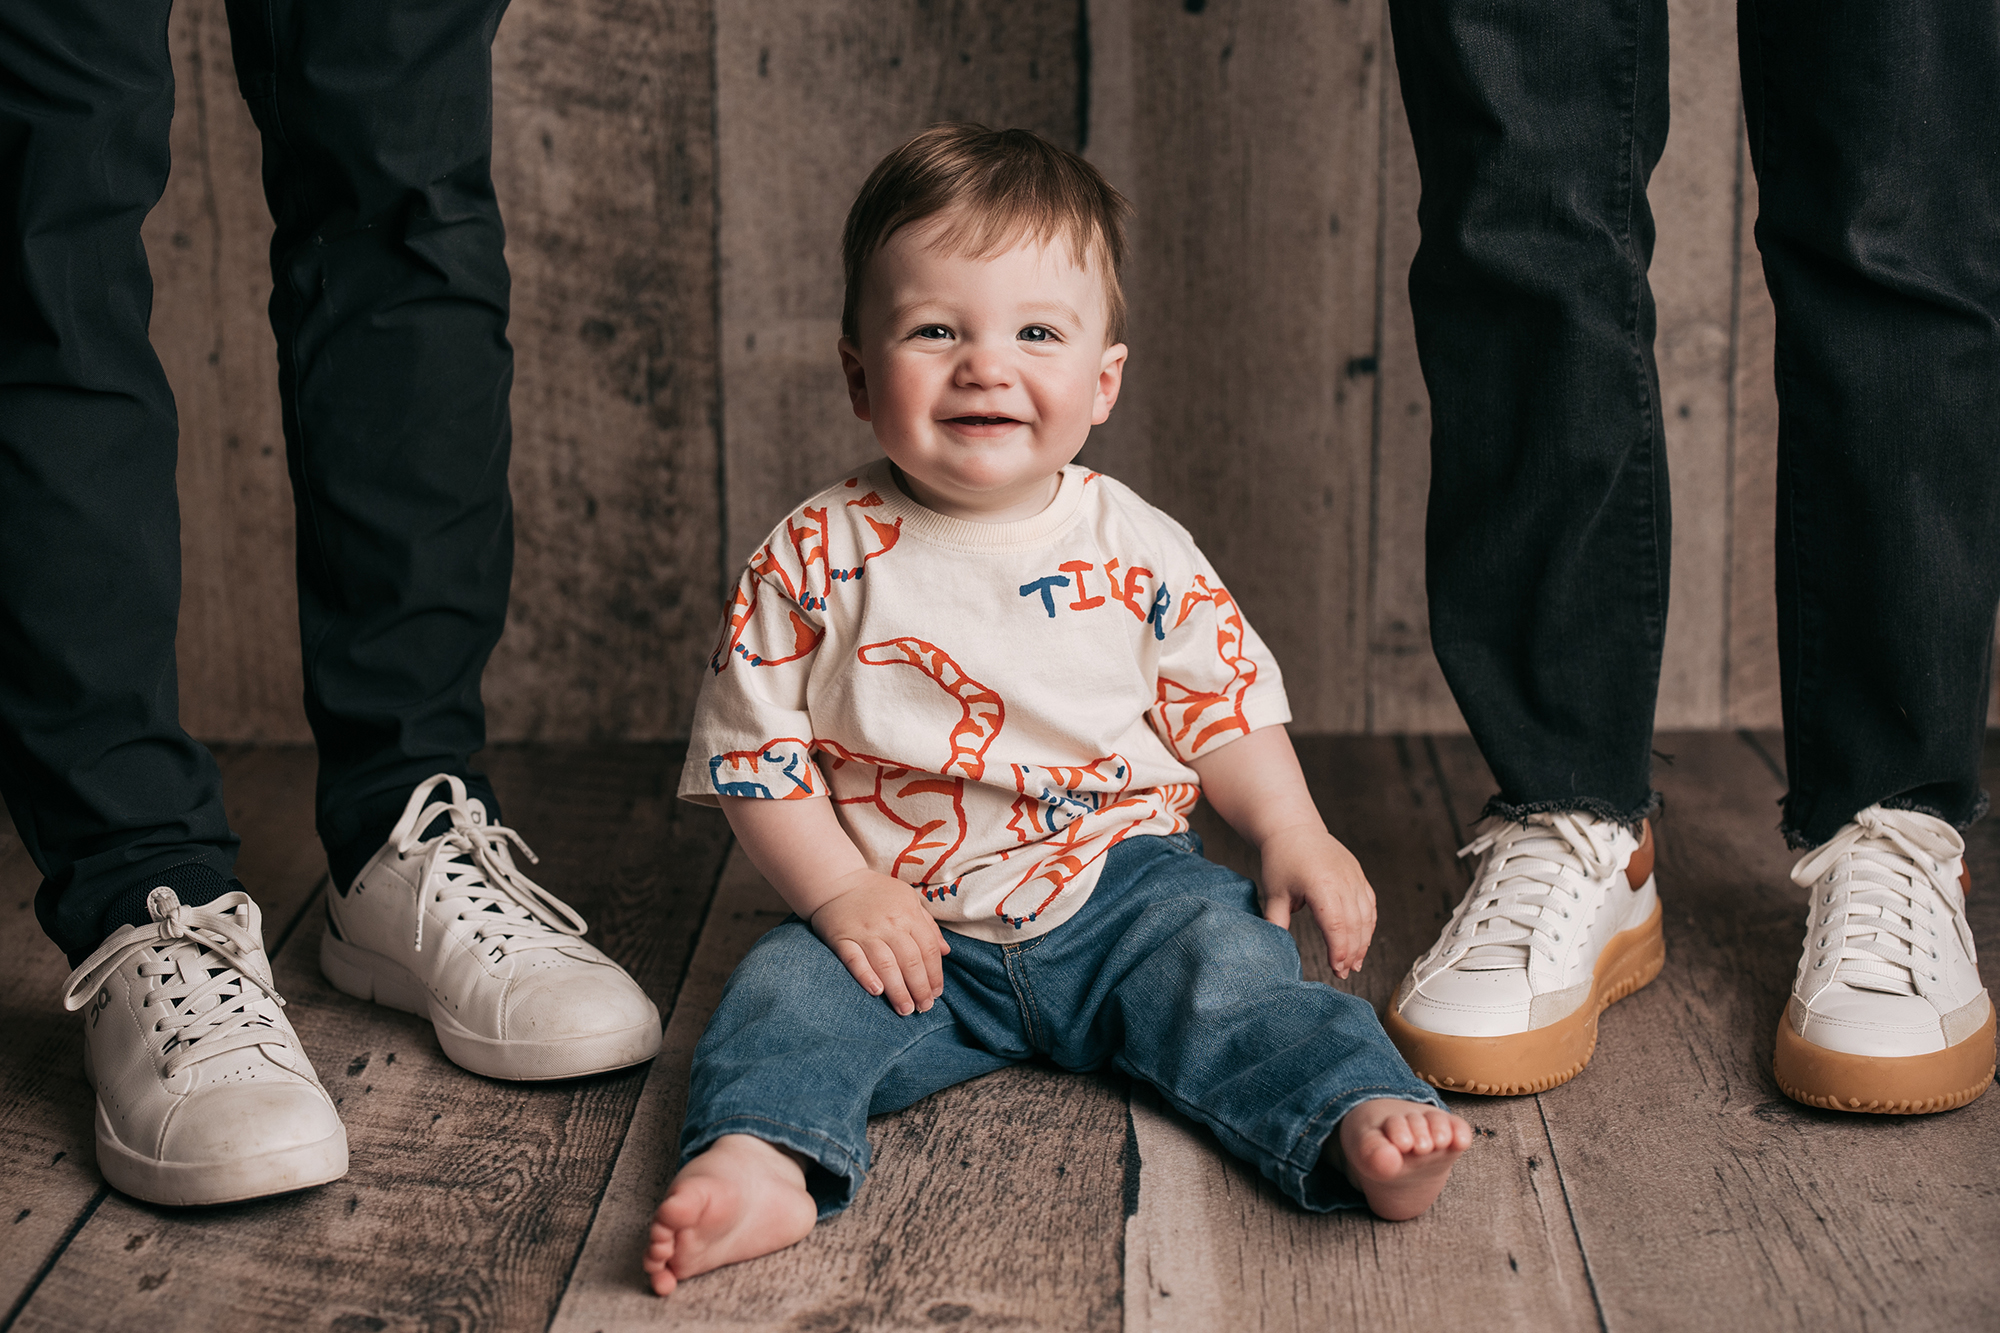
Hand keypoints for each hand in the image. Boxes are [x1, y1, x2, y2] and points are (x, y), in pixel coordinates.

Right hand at [808, 869, 951, 1014]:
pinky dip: (866, 976)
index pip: (928, 950)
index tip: (937, 993)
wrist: (837, 882)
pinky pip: (855, 960)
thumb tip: (946, 951)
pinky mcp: (842, 938)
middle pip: (910, 961)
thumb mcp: (908, 899)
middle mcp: (889, 923)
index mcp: (908, 914)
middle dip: (920, 988)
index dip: (935, 975)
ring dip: (898, 990)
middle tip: (924, 1008)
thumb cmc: (877, 893)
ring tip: (905, 1009)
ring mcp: (865, 931)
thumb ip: (928, 925)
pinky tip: (877, 991)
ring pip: (886, 965)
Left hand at [1256, 824, 1376, 978]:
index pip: (1336, 925)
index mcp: (1321, 885)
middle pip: (1355, 925)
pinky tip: (1363, 940)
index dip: (1338, 950)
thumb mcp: (1274, 892)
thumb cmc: (1282, 858)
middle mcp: (1343, 881)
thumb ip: (1276, 921)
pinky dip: (1369, 925)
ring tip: (1355, 963)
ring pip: (1366, 917)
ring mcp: (1354, 877)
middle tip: (1344, 972)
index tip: (1335, 968)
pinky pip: (1370, 905)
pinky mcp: (1359, 876)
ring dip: (1363, 942)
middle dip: (1351, 953)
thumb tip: (1275, 947)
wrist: (1295, 829)